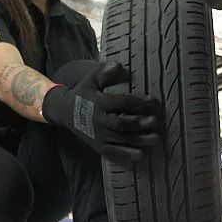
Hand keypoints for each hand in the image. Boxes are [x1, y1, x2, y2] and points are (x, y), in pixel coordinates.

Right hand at [40, 61, 162, 163]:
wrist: (65, 112)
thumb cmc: (84, 93)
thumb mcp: (91, 79)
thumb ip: (104, 72)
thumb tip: (119, 65)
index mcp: (98, 102)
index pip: (120, 102)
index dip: (138, 101)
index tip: (154, 101)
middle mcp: (98, 120)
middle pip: (120, 124)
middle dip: (139, 123)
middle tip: (155, 120)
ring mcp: (98, 136)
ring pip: (120, 140)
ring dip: (139, 140)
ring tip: (156, 138)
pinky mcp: (98, 146)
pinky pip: (113, 153)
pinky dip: (127, 155)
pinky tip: (141, 154)